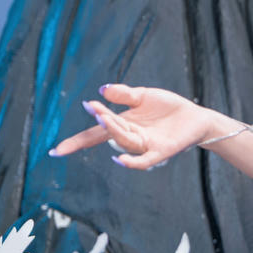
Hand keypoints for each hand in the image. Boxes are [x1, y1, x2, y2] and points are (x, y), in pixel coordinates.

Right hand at [47, 83, 213, 169]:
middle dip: (101, 121)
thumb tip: (102, 90)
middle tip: (94, 109)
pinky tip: (119, 159)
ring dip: (113, 131)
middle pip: (109, 134)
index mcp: (123, 125)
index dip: (77, 142)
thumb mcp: (144, 96)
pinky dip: (132, 162)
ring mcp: (146, 146)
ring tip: (104, 116)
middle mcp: (131, 138)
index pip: (95, 135)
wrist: (196, 117)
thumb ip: (124, 94)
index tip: (56, 151)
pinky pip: (144, 160)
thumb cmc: (168, 108)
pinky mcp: (162, 151)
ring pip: (124, 142)